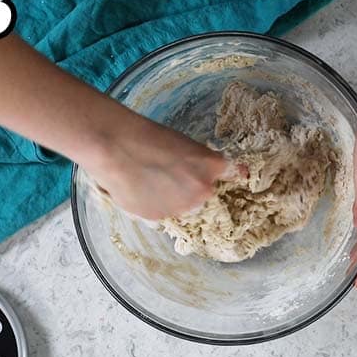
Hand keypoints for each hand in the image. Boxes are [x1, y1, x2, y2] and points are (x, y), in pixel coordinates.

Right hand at [83, 109, 232, 219]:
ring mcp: (182, 208)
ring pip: (184, 207)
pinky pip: (163, 216)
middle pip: (205, 193)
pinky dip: (155, 207)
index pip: (235, 174)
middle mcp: (203, 191)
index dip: (234, 176)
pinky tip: (142, 191)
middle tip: (172, 175)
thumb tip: (205, 172)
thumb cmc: (150, 138)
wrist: (118, 148)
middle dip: (194, 188)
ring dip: (174, 199)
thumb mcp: (186, 144)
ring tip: (152, 182)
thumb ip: (201, 162)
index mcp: (213, 167)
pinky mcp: (159, 219)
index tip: (238, 178)